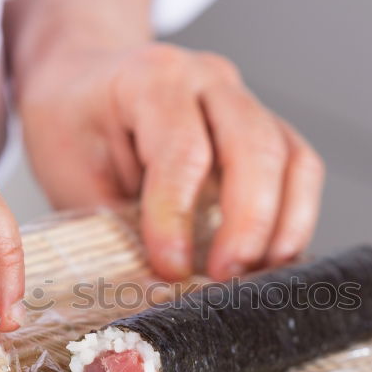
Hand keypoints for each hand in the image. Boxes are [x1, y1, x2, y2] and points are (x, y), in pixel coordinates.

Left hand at [19, 43, 324, 279]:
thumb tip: (154, 291)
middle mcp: (208, 80)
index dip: (179, 216)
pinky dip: (294, 220)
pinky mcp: (267, 131)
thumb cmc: (75, 128)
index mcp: (151, 79)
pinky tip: (270, 260)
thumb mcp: (70, 175)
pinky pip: (301, 171)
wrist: (84, 83)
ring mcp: (245, 102)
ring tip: (254, 277)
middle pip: (254, 146)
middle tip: (224, 278)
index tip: (171, 269)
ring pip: (292, 159)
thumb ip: (114, 228)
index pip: (181, 149)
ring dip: (281, 226)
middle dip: (247, 223)